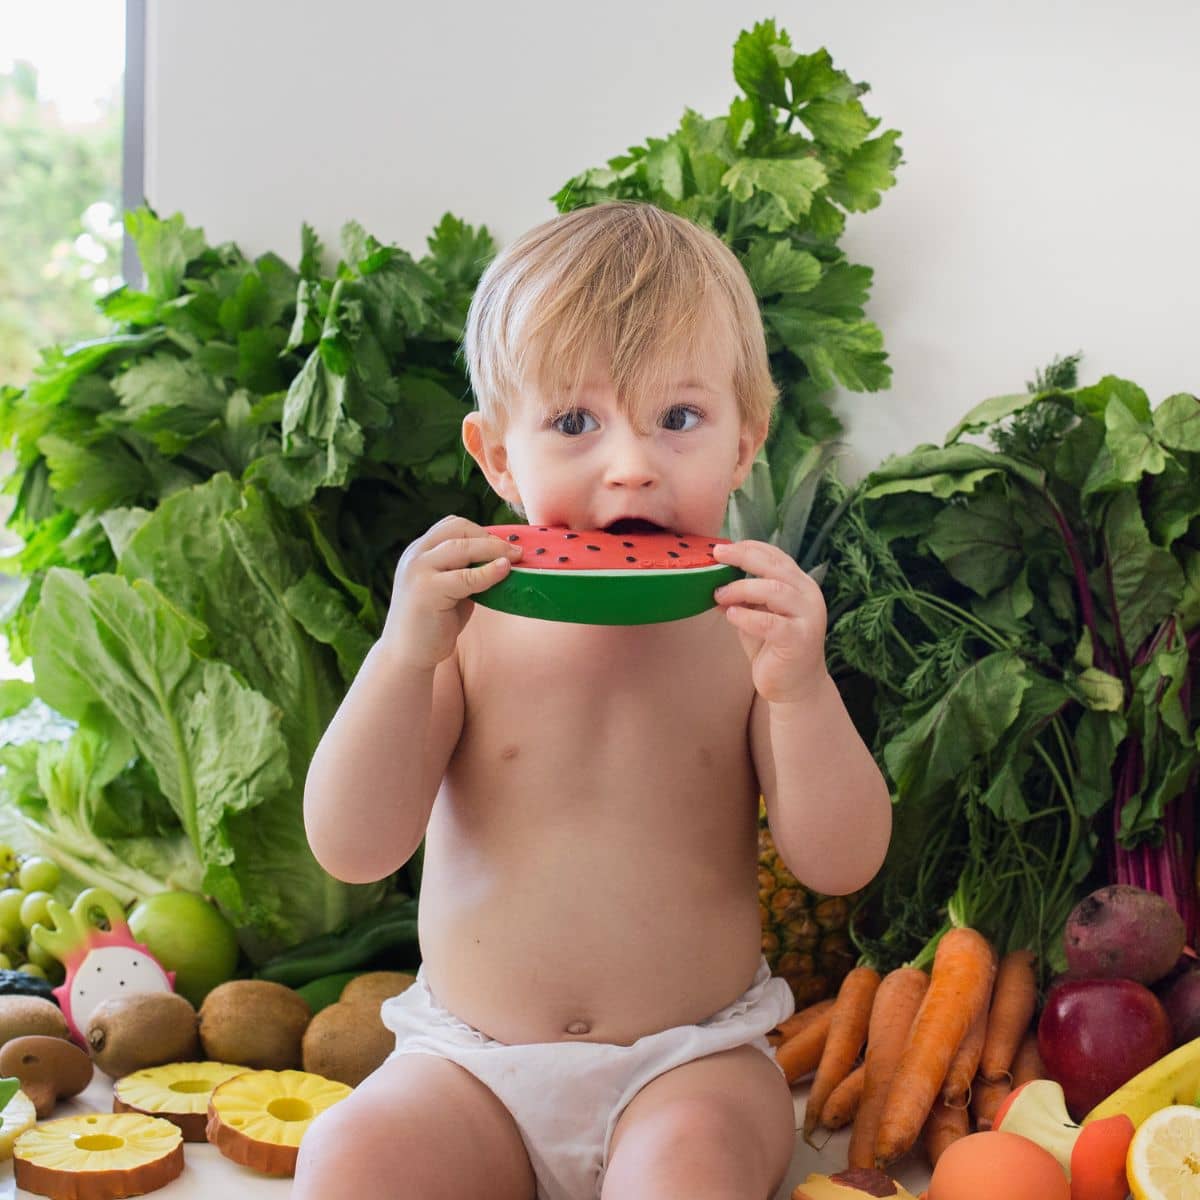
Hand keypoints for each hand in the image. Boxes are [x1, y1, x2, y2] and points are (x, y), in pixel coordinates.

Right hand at [382, 515, 522, 669]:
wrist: (406, 655)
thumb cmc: (433, 624)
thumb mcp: (451, 590)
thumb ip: (467, 571)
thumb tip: (504, 560)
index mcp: (419, 551)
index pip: (452, 525)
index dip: (481, 531)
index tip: (504, 544)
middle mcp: (415, 555)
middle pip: (458, 530)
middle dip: (491, 538)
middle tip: (516, 550)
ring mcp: (418, 571)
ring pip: (462, 547)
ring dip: (494, 549)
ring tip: (516, 558)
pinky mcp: (426, 590)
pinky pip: (466, 576)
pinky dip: (489, 572)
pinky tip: (504, 570)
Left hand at [710, 540, 828, 703]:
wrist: (795, 686)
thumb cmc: (773, 647)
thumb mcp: (755, 615)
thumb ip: (741, 597)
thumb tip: (711, 579)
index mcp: (800, 585)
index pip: (776, 556)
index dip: (750, 547)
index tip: (723, 548)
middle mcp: (808, 596)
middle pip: (775, 567)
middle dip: (743, 558)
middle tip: (717, 556)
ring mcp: (808, 617)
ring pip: (775, 590)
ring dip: (742, 588)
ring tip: (719, 595)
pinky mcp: (800, 640)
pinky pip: (771, 623)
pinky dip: (747, 617)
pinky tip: (731, 616)